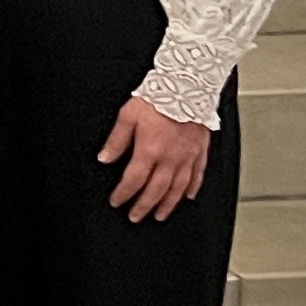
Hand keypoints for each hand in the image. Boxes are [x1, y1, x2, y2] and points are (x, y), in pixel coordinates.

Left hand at [98, 98, 212, 221]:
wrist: (187, 88)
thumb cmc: (157, 99)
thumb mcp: (127, 116)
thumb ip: (116, 140)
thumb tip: (105, 158)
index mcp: (149, 151)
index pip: (133, 180)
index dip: (123, 194)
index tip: (117, 201)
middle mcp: (170, 159)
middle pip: (155, 190)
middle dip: (144, 206)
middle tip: (136, 217)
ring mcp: (187, 157)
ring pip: (177, 189)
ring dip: (167, 205)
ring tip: (159, 215)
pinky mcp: (200, 152)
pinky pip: (197, 176)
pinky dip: (192, 188)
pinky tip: (187, 196)